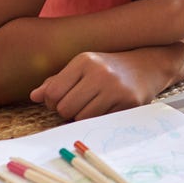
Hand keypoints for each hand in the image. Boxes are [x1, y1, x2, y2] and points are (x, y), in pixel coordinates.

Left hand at [28, 45, 183, 120]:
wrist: (149, 65)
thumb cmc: (109, 68)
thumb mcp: (83, 67)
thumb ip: (57, 81)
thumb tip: (35, 96)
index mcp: (84, 60)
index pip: (53, 93)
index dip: (53, 102)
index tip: (64, 99)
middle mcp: (99, 72)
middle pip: (65, 108)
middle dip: (68, 112)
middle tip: (79, 104)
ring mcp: (115, 88)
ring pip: (81, 118)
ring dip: (83, 117)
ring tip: (93, 106)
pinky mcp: (128, 102)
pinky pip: (100, 122)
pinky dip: (99, 119)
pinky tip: (107, 107)